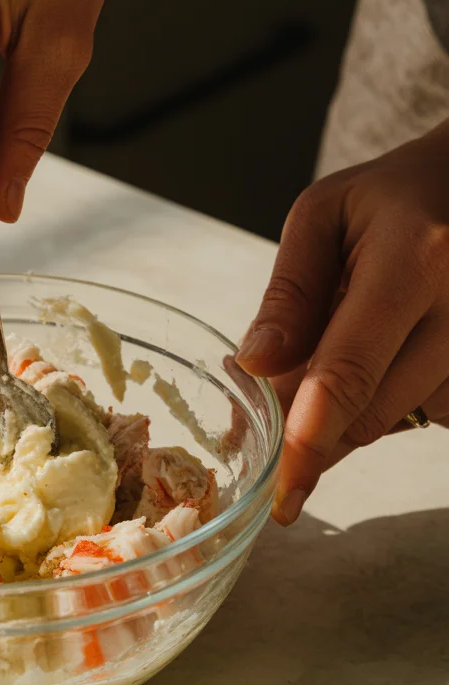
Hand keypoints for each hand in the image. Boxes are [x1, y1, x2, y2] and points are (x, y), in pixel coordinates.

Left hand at [237, 121, 448, 524]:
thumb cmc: (394, 195)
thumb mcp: (324, 216)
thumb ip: (290, 293)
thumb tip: (254, 365)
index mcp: (415, 259)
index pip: (351, 370)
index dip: (311, 436)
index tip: (282, 489)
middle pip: (375, 410)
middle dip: (314, 430)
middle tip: (269, 417)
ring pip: (400, 417)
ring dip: (351, 410)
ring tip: (339, 348)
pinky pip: (429, 411)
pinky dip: (390, 397)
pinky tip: (385, 352)